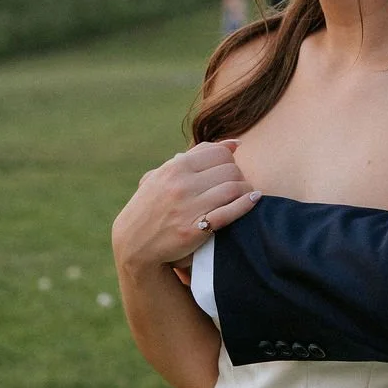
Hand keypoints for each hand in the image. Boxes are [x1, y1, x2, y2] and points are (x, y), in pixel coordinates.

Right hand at [112, 140, 259, 273]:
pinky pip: (230, 212)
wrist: (134, 243)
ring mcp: (187, 207)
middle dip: (239, 176)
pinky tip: (253, 200)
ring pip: (234, 188)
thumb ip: (198, 156)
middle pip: (230, 170)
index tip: (228, 171)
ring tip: (246, 194)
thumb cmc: (154, 205)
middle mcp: (181, 184)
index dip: (229, 161)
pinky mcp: (194, 229)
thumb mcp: (166, 175)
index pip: (220, 153)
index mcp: (174, 167)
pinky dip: (246, 203)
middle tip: (238, 186)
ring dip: (246, 190)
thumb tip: (235, 144)